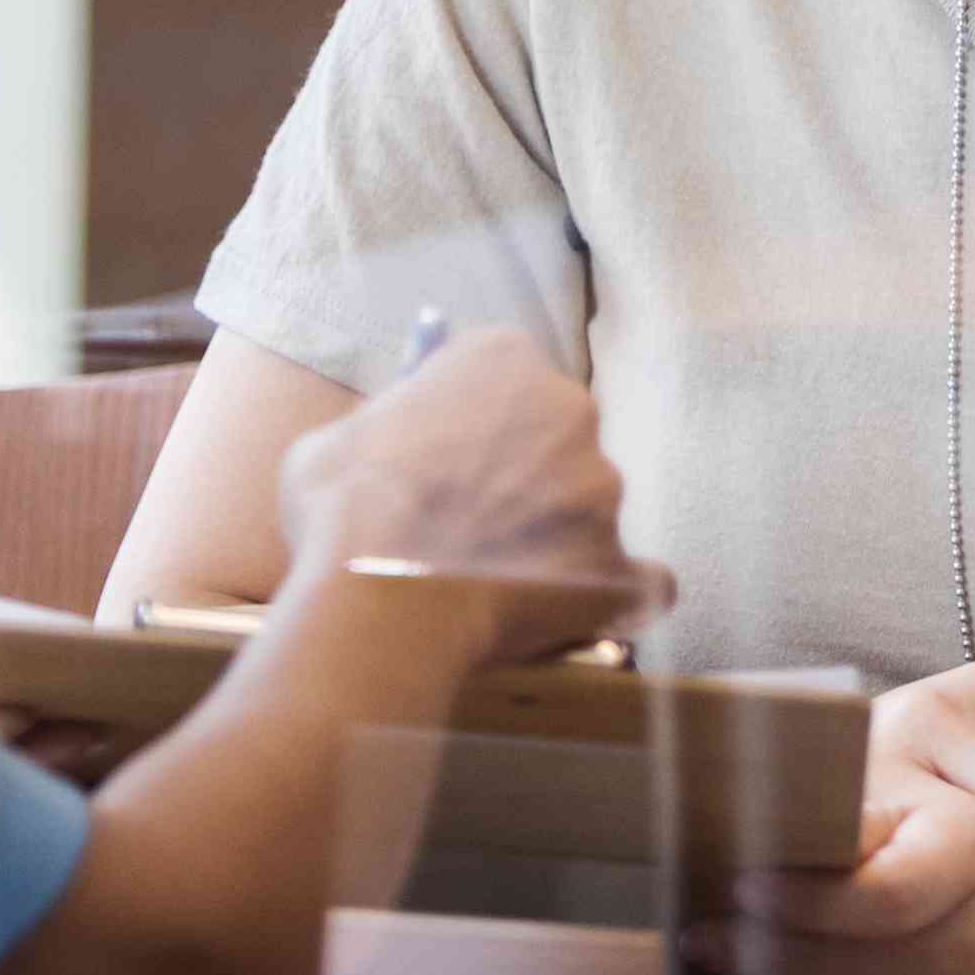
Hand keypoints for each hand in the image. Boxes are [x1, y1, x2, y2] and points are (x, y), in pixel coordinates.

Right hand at [266, 329, 650, 666]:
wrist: (377, 597)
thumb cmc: (342, 511)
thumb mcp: (334, 440)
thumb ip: (382, 429)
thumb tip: (387, 445)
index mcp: (502, 359)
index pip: (503, 370)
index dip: (474, 415)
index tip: (453, 448)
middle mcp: (568, 410)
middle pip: (556, 434)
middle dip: (524, 473)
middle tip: (475, 520)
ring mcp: (601, 490)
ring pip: (590, 507)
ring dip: (557, 536)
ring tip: (500, 583)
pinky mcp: (618, 566)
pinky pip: (640, 582)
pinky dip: (617, 597)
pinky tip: (580, 614)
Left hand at [758, 797, 974, 974]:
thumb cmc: (954, 889)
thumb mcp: (918, 831)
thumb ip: (849, 830)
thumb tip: (758, 840)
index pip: (880, 895)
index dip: (799, 899)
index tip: (741, 887)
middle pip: (832, 969)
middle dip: (761, 950)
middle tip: (721, 935)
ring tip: (788, 972)